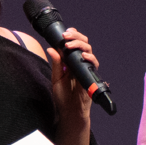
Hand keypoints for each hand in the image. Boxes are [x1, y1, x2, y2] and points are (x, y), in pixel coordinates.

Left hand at [46, 26, 98, 144]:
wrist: (69, 111)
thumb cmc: (63, 96)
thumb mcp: (56, 78)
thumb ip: (56, 64)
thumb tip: (51, 49)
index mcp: (71, 62)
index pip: (74, 44)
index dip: (72, 36)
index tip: (64, 33)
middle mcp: (80, 63)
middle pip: (83, 44)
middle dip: (76, 37)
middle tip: (66, 36)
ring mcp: (86, 69)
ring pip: (89, 51)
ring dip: (80, 45)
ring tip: (70, 45)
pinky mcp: (90, 76)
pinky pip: (93, 64)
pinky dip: (89, 58)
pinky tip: (83, 56)